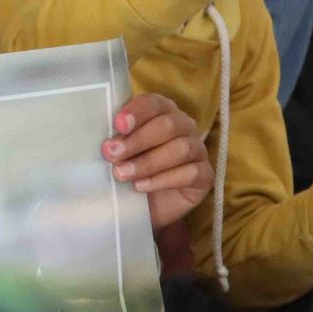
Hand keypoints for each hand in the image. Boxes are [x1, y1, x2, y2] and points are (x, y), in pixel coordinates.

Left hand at [103, 93, 212, 231]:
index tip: (118, 125)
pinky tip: (141, 186)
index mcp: (162, 112)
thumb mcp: (119, 153)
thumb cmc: (130, 171)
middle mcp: (184, 126)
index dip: (136, 112)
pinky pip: (191, 173)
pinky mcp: (205, 175)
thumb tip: (107, 142)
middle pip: (168, 125)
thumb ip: (116, 141)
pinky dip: (163, 180)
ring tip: (122, 174)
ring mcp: (198, 150)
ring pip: (181, 149)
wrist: (144, 208)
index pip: (153, 103)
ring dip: (148, 162)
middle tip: (111, 154)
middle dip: (137, 140)